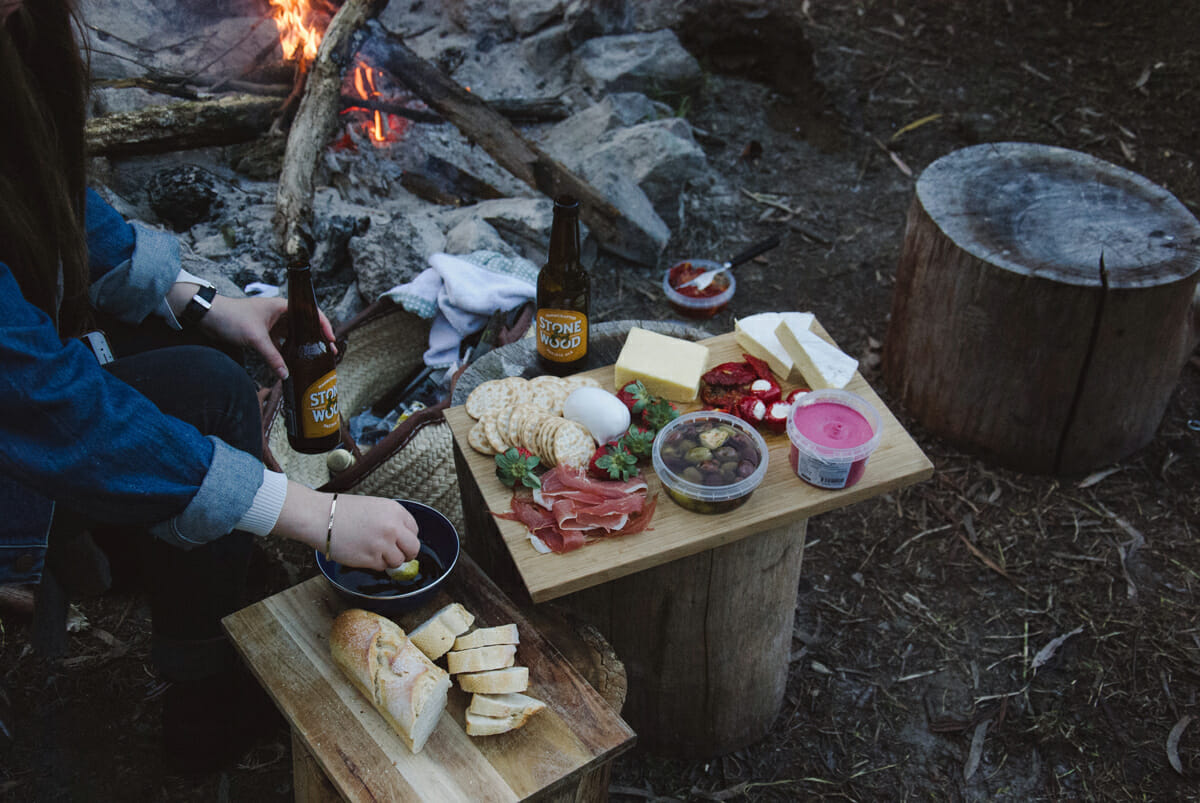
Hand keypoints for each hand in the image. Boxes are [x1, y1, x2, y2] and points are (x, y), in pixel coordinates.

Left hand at [199, 295, 336, 380]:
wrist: (207, 316)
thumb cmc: (231, 317)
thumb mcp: (255, 338)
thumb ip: (272, 357)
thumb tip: (285, 375)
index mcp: (283, 306)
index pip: (311, 313)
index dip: (324, 326)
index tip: (332, 340)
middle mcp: (280, 313)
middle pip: (306, 325)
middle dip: (318, 338)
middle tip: (329, 353)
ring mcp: (272, 323)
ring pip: (294, 335)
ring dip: (304, 345)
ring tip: (315, 358)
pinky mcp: (264, 333)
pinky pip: (282, 342)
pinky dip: (289, 350)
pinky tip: (294, 361)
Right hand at [272, 483, 419, 570]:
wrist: (320, 517)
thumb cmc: (342, 511)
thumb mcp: (374, 507)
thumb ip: (391, 520)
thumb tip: (403, 538)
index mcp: (395, 510)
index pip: (414, 530)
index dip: (407, 538)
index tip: (400, 541)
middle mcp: (393, 527)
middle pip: (413, 548)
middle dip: (406, 554)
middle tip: (397, 555)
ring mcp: (382, 543)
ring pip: (398, 561)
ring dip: (389, 560)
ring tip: (373, 552)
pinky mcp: (370, 558)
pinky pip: (382, 567)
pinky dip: (375, 564)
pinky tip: (363, 554)